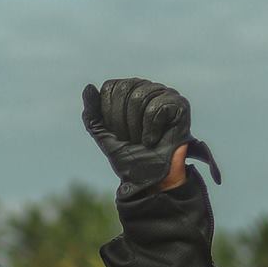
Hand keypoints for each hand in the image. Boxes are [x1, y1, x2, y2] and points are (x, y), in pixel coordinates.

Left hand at [81, 78, 220, 191]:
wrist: (150, 179)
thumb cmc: (130, 159)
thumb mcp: (104, 137)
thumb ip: (92, 115)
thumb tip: (88, 87)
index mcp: (128, 92)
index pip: (110, 87)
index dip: (110, 114)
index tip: (118, 133)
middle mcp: (146, 88)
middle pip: (124, 90)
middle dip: (122, 122)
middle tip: (133, 139)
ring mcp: (164, 94)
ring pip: (140, 98)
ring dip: (137, 128)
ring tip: (145, 140)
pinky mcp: (179, 105)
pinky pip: (157, 107)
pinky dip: (152, 128)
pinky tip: (156, 138)